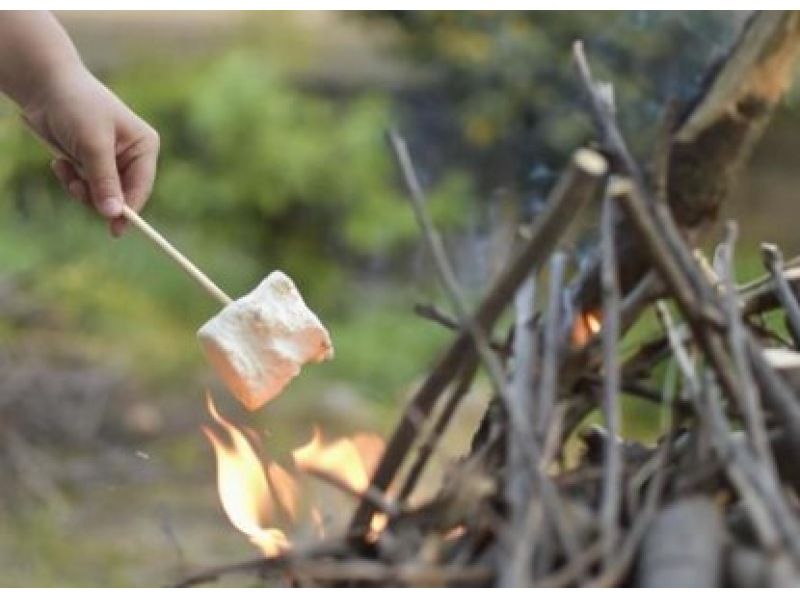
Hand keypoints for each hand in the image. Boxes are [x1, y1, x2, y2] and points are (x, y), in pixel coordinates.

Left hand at [22, 65, 159, 236]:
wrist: (44, 85)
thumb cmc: (77, 106)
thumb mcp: (93, 144)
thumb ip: (105, 180)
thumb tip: (113, 214)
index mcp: (144, 147)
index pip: (142, 187)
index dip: (129, 209)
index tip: (115, 230)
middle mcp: (132, 156)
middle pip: (121, 195)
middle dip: (97, 195)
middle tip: (76, 189)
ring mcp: (111, 160)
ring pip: (101, 194)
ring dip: (80, 188)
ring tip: (64, 170)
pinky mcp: (91, 163)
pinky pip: (86, 186)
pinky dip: (71, 180)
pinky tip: (60, 164)